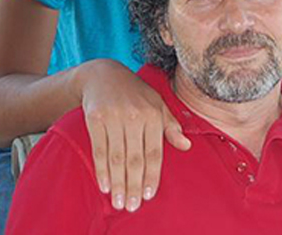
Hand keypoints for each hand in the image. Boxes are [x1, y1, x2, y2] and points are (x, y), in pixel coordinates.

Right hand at [80, 59, 190, 211]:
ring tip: (119, 202)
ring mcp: (113, 116)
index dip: (152, 176)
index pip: (154, 152)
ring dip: (118, 182)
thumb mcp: (157, 103)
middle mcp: (134, 115)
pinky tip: (105, 185)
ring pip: (117, 157)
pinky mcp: (95, 118)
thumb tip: (186, 146)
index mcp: (153, 114)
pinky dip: (101, 170)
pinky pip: (99, 149)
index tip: (149, 195)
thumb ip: (170, 126)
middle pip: (135, 158)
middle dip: (134, 185)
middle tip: (132, 206)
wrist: (103, 74)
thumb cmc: (134, 92)